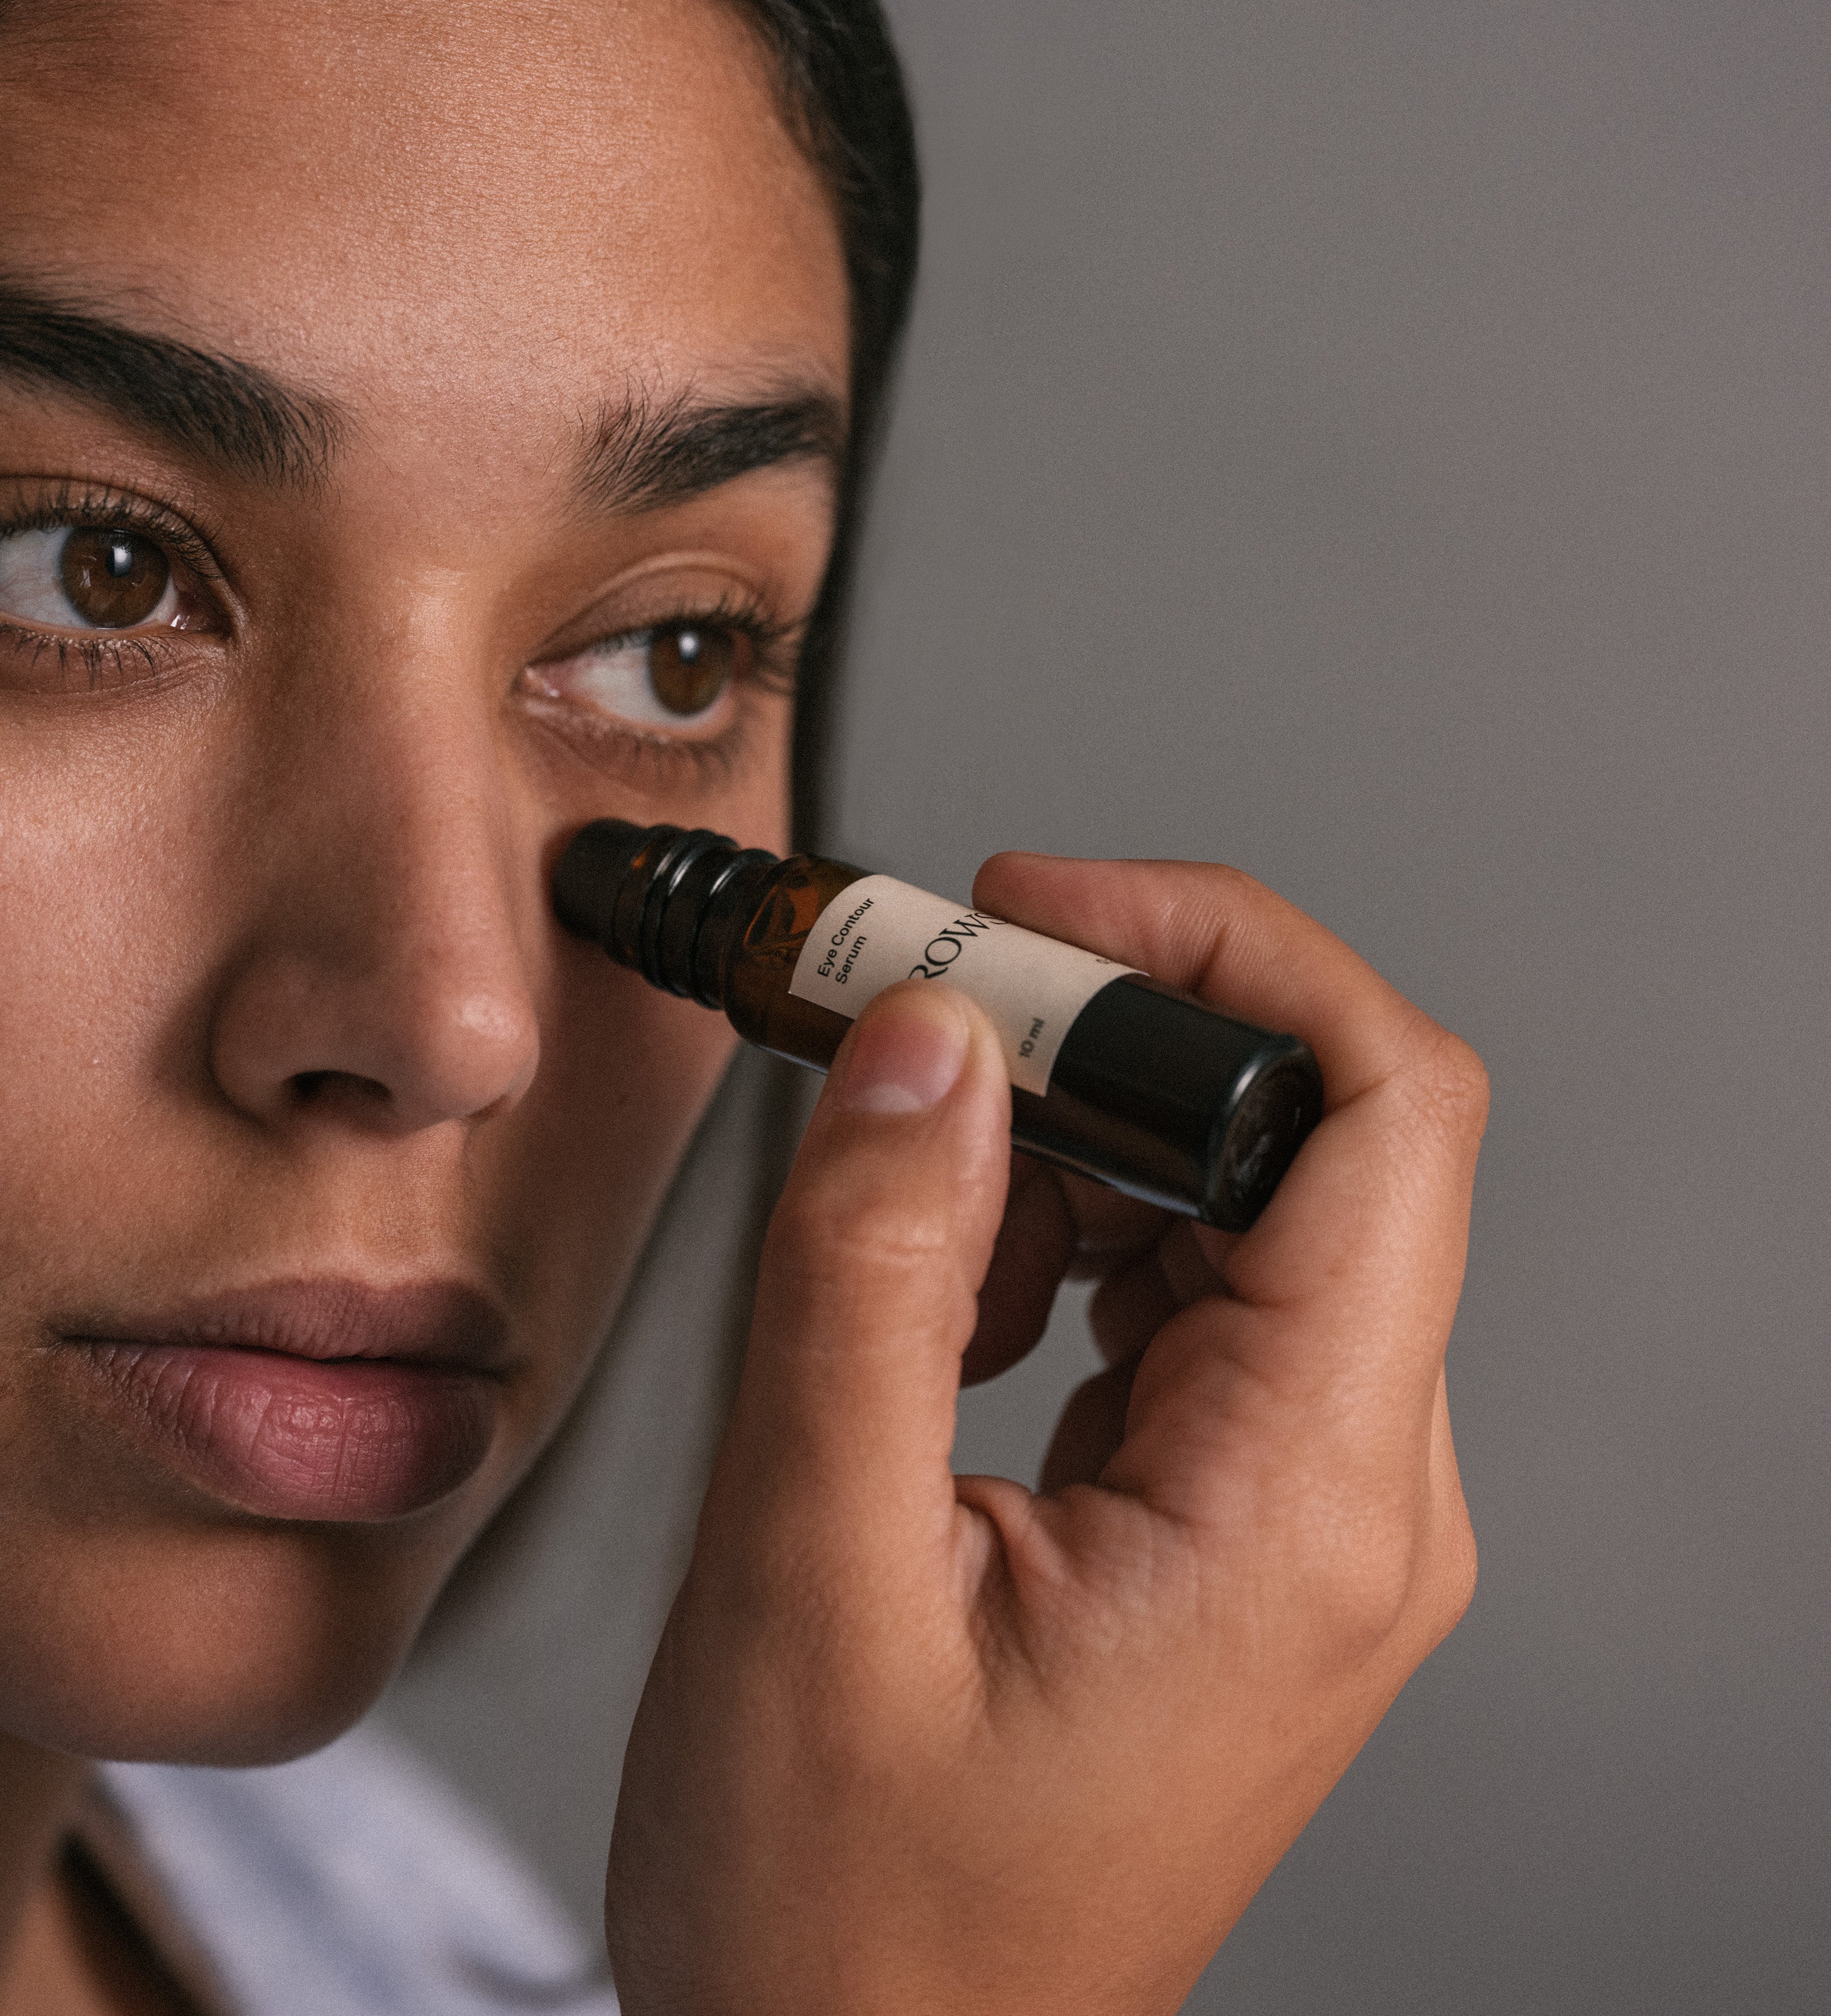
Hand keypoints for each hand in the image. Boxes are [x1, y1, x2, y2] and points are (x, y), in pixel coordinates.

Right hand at [606, 857, 1482, 2015]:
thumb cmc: (853, 1928)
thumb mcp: (811, 1573)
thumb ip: (867, 1274)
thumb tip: (922, 1040)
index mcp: (1306, 1512)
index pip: (1380, 1111)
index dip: (1223, 953)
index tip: (1036, 909)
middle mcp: (1354, 1501)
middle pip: (1307, 1138)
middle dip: (1103, 1038)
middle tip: (915, 1014)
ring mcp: (1306, 1511)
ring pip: (1236, 1205)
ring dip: (1061, 1150)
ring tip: (901, 1221)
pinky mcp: (1239, 1517)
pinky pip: (1188, 1296)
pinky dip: (1060, 1244)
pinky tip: (943, 1307)